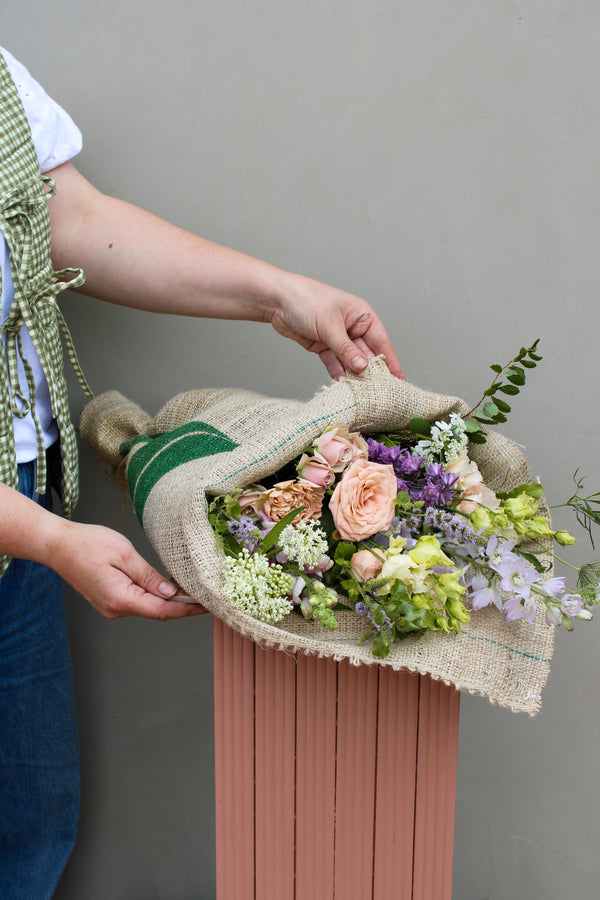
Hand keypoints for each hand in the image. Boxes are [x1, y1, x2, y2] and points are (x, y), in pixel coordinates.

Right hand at [52, 521, 207, 619]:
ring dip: (167, 600)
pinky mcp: (108, 600)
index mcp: (120, 598)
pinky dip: (153, 596)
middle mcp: (115, 609)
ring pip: (146, 607)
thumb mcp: (125, 554)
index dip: (186, 609)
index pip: (162, 611)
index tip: (206, 605)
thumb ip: (149, 576)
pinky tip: (164, 585)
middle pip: (156, 612)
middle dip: (181, 605)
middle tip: (203, 594)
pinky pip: (136, 602)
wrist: (57, 545)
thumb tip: (170, 592)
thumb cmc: (87, 544)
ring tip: (188, 587)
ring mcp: (110, 607)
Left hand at [269, 273, 404, 380]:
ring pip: (350, 360)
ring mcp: (337, 337)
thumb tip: (362, 367)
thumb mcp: (329, 326)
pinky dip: (337, 373)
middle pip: (366, 353)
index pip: (381, 341)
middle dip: (371, 372)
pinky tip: (343, 386)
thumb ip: (345, 349)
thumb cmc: (305, 300)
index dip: (390, 361)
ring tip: (361, 393)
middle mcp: (352, 326)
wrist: (276, 300)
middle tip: (379, 392)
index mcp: (361, 315)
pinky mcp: (323, 346)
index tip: (398, 379)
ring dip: (354, 375)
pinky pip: (334, 363)